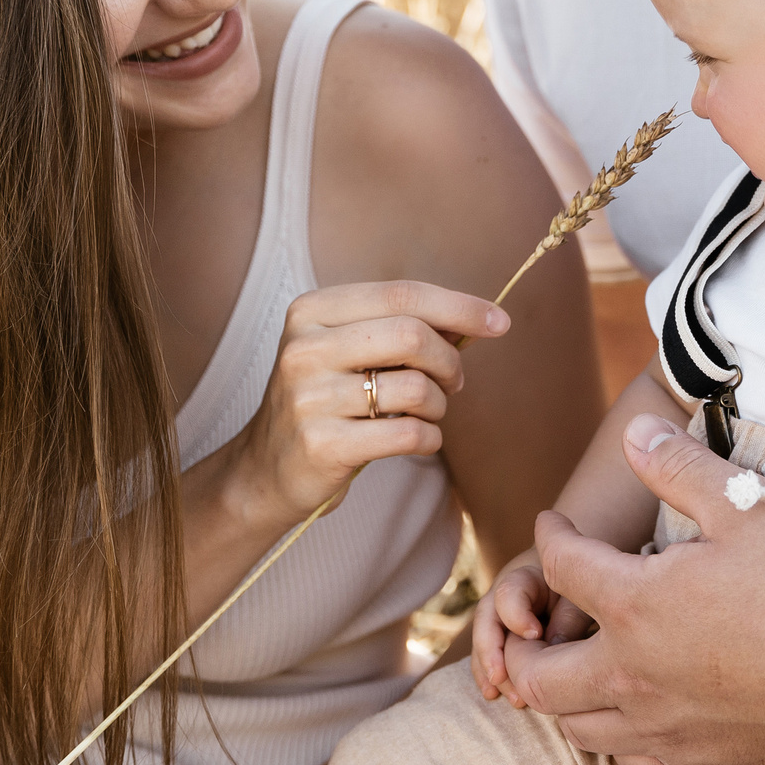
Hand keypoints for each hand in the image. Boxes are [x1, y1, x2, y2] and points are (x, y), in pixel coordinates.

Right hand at [234, 282, 508, 528]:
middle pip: (412, 335)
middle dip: (450, 361)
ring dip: (438, 405)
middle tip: (453, 382)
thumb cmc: (325, 402)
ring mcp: (309, 397)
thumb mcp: (346, 350)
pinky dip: (429, 438)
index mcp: (312, 311)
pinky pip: (408, 434)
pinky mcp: (322, 445)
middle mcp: (305, 348)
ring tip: (426, 413)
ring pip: (414, 388)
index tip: (499, 322)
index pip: (401, 294)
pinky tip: (418, 438)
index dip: (459, 306)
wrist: (265, 470)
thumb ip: (398, 328)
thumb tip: (477, 318)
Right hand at [472, 548, 593, 706]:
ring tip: (503, 696)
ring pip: (486, 641)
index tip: (534, 635)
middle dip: (490, 651)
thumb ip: (569, 618)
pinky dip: (493, 675)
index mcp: (528, 576)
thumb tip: (553, 650)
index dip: (516, 614)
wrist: (589, 579)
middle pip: (487, 618)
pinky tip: (493, 695)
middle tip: (500, 677)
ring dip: (490, 670)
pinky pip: (493, 656)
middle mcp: (508, 594)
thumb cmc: (590, 587)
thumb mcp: (583, 598)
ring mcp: (504, 616)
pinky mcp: (508, 638)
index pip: (509, 592)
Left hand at [501, 414, 764, 764]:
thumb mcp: (747, 505)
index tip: (554, 527)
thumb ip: (680, 467)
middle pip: (538, 675)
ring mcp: (663, 728)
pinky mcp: (698, 764)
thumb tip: (633, 432)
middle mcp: (633, 676)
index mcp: (635, 607)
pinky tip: (633, 714)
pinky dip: (614, 735)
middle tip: (532, 625)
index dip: (551, 537)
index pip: (560, 568)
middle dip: (521, 647)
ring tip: (575, 670)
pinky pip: (630, 760)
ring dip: (562, 698)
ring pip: (577, 728)